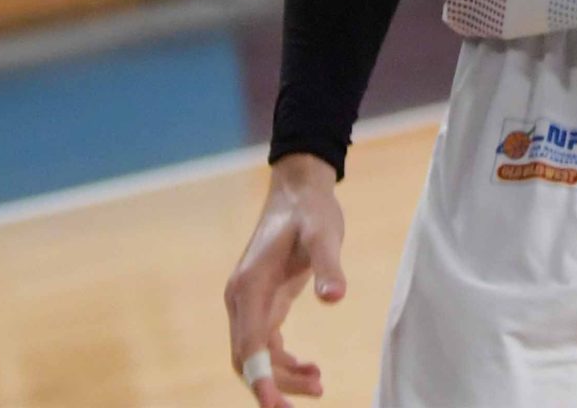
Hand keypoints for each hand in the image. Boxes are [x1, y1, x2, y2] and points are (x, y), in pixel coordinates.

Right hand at [223, 156, 344, 405]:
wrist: (298, 189)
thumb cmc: (310, 211)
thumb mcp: (323, 234)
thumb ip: (327, 265)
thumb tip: (335, 298)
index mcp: (249, 286)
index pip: (248, 346)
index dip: (260, 380)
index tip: (276, 407)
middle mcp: (242, 297)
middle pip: (247, 358)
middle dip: (272, 387)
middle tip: (308, 402)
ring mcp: (250, 300)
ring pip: (256, 355)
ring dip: (282, 377)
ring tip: (320, 386)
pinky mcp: (263, 300)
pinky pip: (266, 344)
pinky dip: (284, 363)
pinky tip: (312, 369)